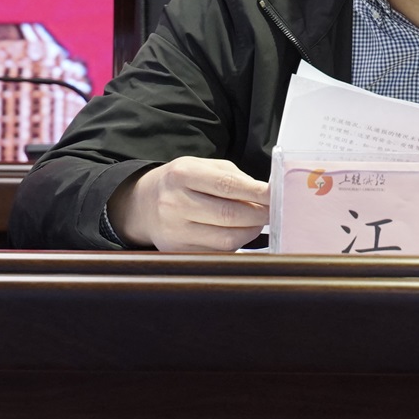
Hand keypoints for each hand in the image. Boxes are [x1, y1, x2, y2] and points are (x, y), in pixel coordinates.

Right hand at [112, 156, 269, 251]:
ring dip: (250, 232)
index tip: (276, 195)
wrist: (143, 204)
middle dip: (259, 215)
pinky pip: (217, 253)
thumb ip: (233, 177)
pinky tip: (237, 233)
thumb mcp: (202, 166)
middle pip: (229, 216)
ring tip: (256, 222)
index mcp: (182, 174)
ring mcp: (174, 231)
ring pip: (226, 240)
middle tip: (273, 212)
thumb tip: (265, 194)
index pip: (227, 185)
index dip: (257, 193)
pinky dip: (234, 244)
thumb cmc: (179, 182)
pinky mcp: (177, 252)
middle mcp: (175, 203)